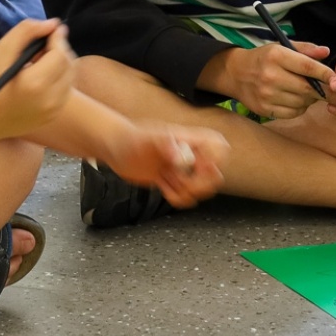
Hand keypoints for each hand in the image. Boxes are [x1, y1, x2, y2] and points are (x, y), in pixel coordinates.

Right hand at [0, 19, 74, 136]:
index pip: (61, 54)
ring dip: (60, 64)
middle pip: (69, 65)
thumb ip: (27, 31)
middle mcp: (49, 100)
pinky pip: (65, 91)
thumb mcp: (1, 51)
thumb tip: (53, 24)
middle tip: (43, 44)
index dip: (59, 38)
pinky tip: (39, 77)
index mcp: (35, 84)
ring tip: (38, 61)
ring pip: (70, 78)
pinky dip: (58, 79)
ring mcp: (53, 111)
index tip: (54, 28)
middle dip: (60, 50)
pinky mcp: (53, 117)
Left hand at [105, 121, 227, 208]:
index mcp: (190, 139)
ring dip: (189, 194)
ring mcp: (178, 169)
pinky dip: (177, 198)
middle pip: (214, 173)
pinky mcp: (168, 181)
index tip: (201, 165)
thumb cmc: (133, 137)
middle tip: (187, 184)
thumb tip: (184, 162)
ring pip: (199, 189)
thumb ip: (168, 146)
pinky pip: (182, 196)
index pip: (219, 146)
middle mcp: (188, 155)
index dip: (216, 160)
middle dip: (204, 183)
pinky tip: (165, 190)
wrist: (115, 146)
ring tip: (173, 187)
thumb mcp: (150, 138)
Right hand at [222, 42, 333, 119]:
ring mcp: (266, 94)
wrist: (236, 74)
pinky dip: (300, 108)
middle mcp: (270, 75)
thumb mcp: (282, 47)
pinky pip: (292, 113)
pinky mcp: (264, 109)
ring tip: (309, 93)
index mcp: (277, 56)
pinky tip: (297, 100)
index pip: (307, 67)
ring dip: (311, 100)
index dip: (326, 74)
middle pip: (307, 88)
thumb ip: (305, 49)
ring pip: (301, 102)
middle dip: (325, 92)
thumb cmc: (265, 59)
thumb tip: (326, 52)